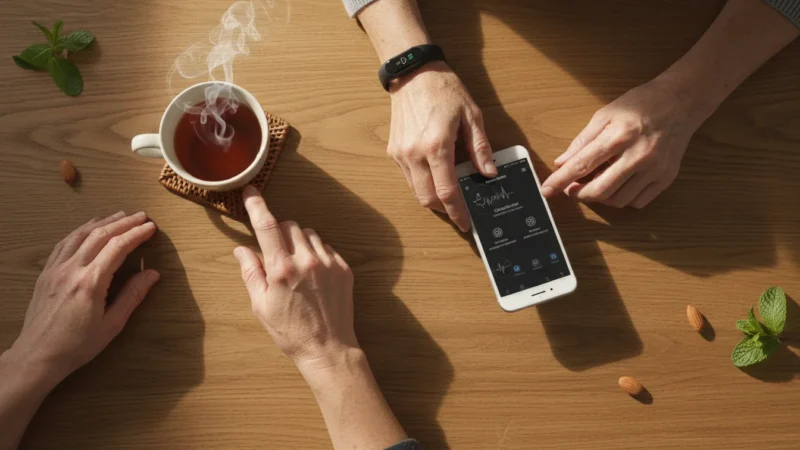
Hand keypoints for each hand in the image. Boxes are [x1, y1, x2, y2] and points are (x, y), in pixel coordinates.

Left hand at [10, 212, 158, 381]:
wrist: (38, 356)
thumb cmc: (78, 345)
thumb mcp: (112, 324)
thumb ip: (132, 296)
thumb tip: (153, 274)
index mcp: (91, 283)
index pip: (118, 247)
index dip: (137, 234)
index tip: (151, 228)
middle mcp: (72, 269)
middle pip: (100, 235)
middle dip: (123, 222)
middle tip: (142, 216)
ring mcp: (55, 268)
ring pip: (80, 234)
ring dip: (103, 221)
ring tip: (120, 215)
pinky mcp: (45, 272)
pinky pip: (64, 243)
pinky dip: (80, 230)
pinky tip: (90, 228)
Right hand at [234, 186, 357, 368]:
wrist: (328, 348)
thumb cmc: (290, 331)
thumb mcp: (260, 305)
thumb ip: (250, 273)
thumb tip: (241, 250)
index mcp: (282, 269)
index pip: (267, 226)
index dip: (257, 206)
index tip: (251, 193)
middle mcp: (307, 261)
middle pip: (289, 225)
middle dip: (278, 232)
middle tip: (275, 254)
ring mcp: (329, 264)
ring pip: (309, 234)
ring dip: (298, 241)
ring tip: (295, 266)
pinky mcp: (344, 269)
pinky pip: (327, 248)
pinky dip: (316, 253)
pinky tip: (312, 275)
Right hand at [388, 61, 496, 230]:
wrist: (412, 73)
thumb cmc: (443, 89)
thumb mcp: (471, 115)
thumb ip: (480, 147)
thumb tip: (488, 173)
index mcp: (437, 146)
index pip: (447, 191)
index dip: (458, 213)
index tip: (466, 223)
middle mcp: (415, 154)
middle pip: (427, 199)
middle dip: (444, 211)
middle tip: (459, 212)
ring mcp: (401, 154)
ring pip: (416, 191)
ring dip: (432, 198)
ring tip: (448, 195)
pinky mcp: (394, 151)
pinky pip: (409, 177)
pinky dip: (422, 183)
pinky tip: (435, 176)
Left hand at [542, 78, 701, 207]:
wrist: (681, 101)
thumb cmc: (640, 104)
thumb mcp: (605, 114)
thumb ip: (582, 141)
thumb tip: (562, 163)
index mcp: (619, 135)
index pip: (582, 165)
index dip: (561, 181)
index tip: (547, 191)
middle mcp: (638, 155)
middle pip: (600, 191)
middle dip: (579, 195)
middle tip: (571, 189)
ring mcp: (655, 169)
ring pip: (618, 200)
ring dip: (600, 198)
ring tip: (595, 183)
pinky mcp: (667, 177)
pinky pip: (638, 202)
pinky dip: (622, 199)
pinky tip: (618, 185)